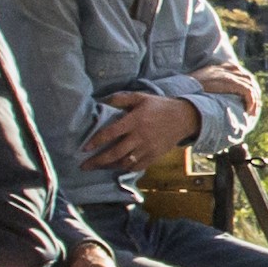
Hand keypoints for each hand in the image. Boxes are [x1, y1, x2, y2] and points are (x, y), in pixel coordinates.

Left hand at [82, 92, 198, 173]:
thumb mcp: (141, 97)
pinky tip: (116, 168)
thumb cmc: (159, 106)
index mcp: (135, 120)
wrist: (183, 118)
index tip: (84, 148)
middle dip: (98, 161)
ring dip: (109, 166)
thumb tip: (102, 100)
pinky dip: (125, 169)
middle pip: (115, 152)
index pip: (111, 133)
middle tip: (84, 166)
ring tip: (98, 167)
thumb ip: (121, 98)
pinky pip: (137, 166)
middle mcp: (140, 136)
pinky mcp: (154, 156)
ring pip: (125, 162)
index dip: (96, 141)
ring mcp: (147, 148)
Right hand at [185, 62, 261, 113]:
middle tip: (254, 107)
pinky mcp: (230, 82)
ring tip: (253, 112)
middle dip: (254, 92)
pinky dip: (251, 101)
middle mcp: (225, 69)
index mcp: (218, 68)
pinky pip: (248, 91)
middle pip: (248, 78)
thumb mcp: (197, 85)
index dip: (246, 84)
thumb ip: (207, 87)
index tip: (248, 97)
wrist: (183, 89)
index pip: (239, 72)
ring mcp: (228, 74)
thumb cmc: (186, 92)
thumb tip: (210, 100)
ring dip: (254, 99)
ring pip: (250, 85)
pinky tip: (248, 111)